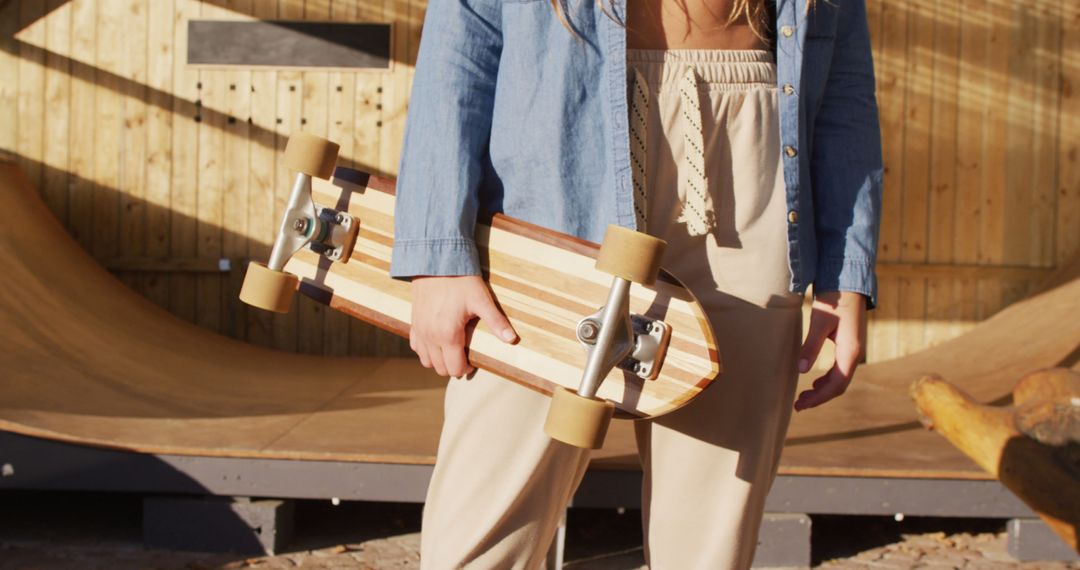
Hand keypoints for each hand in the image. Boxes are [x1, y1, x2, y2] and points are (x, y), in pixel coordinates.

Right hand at [410, 275, 517, 377]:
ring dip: (438, 360)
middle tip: (465, 357)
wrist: (436, 262)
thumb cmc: (460, 280)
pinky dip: (426, 349)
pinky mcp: (414, 322)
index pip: (455, 368)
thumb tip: (512, 340)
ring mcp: (420, 330)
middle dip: (453, 367)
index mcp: (448, 335)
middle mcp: (431, 337)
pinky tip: (436, 341)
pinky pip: (416, 346)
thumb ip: (496, 322)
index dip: (466, 368)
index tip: (474, 361)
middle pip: (440, 368)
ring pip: (426, 360)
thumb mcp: (481, 300)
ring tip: (451, 351)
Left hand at [794, 290, 866, 410]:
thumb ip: (811, 346)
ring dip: (823, 390)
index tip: (801, 405)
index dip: (819, 398)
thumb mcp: (820, 321)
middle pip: (839, 385)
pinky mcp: (848, 343)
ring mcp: (852, 349)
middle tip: (799, 405)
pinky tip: (815, 380)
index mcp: (850, 351)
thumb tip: (802, 370)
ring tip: (804, 396)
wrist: (849, 280)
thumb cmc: (834, 298)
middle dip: (820, 397)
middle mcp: (854, 353)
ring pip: (840, 378)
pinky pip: (840, 368)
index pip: (837, 384)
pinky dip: (827, 379)